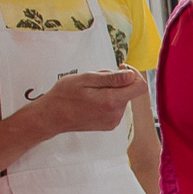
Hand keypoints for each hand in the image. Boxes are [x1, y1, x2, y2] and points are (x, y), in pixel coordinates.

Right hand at [28, 69, 143, 137]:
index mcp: (111, 101)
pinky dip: (107, 100)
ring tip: (90, 91)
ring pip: (122, 99)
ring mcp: (113, 121)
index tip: (121, 69)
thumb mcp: (86, 80)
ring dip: (111, 91)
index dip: (134, 74)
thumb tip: (131, 75)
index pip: (140, 87)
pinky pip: (115, 108)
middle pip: (129, 91)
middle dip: (117, 82)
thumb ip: (111, 78)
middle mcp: (116, 114)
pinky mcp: (109, 124)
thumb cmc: (64, 95)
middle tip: (95, 80)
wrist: (51, 117)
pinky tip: (91, 100)